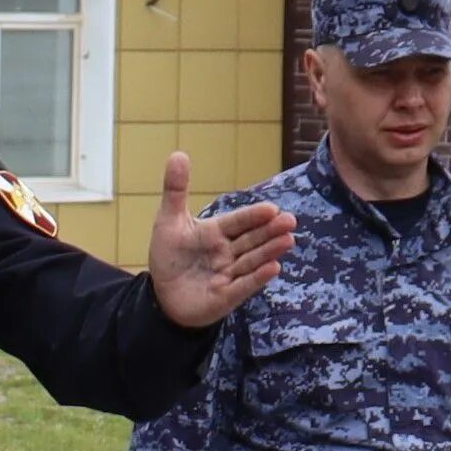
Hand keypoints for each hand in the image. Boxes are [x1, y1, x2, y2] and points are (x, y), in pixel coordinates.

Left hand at [147, 152, 296, 327]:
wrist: (161, 296)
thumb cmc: (169, 256)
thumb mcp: (169, 221)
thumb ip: (176, 190)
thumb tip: (178, 153)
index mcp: (216, 232)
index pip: (238, 221)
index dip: (253, 216)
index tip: (271, 208)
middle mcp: (228, 252)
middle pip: (251, 239)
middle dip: (270, 231)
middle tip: (290, 221)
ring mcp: (229, 274)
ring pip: (252, 260)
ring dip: (269, 251)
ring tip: (288, 241)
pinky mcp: (226, 296)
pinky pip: (243, 286)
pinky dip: (257, 278)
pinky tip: (274, 268)